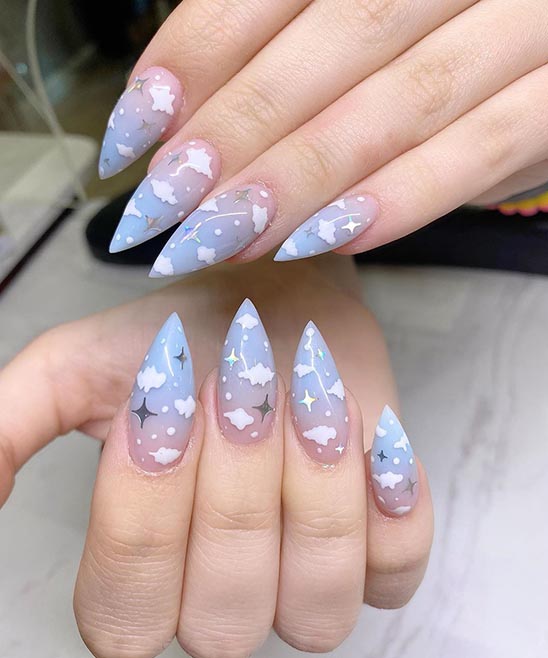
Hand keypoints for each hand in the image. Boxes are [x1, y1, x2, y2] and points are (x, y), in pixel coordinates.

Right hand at [0, 258, 432, 656]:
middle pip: (224, 617)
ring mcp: (310, 572)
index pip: (124, 614)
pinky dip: (392, 509)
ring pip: (317, 611)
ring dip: (313, 492)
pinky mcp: (383, 544)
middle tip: (238, 390)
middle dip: (233, 491)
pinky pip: (396, 575)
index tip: (162, 410)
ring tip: (311, 401)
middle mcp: (226, 584)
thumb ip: (13, 422)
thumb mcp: (81, 364)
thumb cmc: (183, 336)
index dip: (143, 513)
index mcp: (148, 559)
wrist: (277, 302)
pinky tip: (369, 437)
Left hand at [98, 0, 547, 272]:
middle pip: (340, 37)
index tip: (139, 130)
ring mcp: (527, 24)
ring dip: (307, 174)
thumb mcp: (358, 22)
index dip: (199, 52)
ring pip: (407, 98)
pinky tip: (330, 238)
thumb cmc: (435, 37)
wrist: (540, 54)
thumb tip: (178, 121)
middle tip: (173, 203)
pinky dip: (404, 197)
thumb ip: (280, 50)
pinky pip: (485, 149)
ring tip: (231, 234)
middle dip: (243, 127)